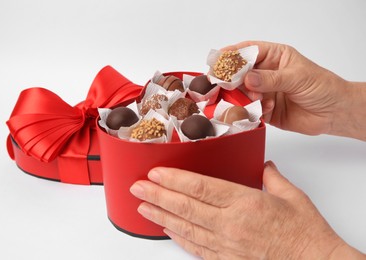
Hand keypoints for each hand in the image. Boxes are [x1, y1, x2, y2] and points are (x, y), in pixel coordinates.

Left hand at [130, 163, 363, 258]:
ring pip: (186, 228)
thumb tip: (264, 166)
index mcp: (245, 203)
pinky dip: (179, 238)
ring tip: (143, 208)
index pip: (200, 187)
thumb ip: (272, 178)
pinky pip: (196, 248)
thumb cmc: (305, 233)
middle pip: (186, 207)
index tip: (156, 173)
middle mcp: (231, 224)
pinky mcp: (227, 259)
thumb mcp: (292, 196)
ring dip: (161, 216)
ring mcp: (226, 245)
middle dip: (157, 196)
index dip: (174, 180)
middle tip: (137, 188)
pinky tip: (167, 230)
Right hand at [223, 41, 364, 137]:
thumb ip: (271, 79)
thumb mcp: (297, 78)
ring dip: (243, 97)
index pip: (248, 52)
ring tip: (255, 100)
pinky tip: (266, 109)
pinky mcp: (264, 110)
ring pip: (242, 93)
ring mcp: (263, 92)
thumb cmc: (321, 87)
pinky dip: (252, 111)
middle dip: (231, 79)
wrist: (333, 113)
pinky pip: (250, 110)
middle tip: (224, 85)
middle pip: (239, 73)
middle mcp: (266, 74)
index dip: (232, 55)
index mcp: (274, 57)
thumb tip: (248, 78)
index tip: (219, 61)